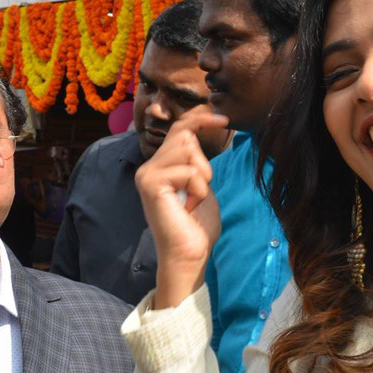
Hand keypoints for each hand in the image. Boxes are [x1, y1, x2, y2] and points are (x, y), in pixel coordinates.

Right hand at [134, 111, 227, 308]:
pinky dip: (200, 189)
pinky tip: (190, 207)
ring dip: (203, 175)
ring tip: (194, 199)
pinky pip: (189, 171)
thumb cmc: (198, 226)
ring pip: (187, 148)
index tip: (225, 118)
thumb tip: (199, 133)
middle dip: (204, 160)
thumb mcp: (201, 186)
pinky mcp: (151, 184)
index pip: (179, 128)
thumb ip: (197, 163)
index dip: (201, 118)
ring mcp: (147, 174)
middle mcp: (148, 167)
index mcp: (160, 166)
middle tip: (201, 190)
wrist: (189, 254)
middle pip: (184, 135)